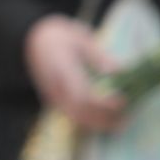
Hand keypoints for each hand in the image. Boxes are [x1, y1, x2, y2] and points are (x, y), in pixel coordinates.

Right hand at [24, 14, 124, 132]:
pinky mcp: (54, 99)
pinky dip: (90, 120)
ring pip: (75, 117)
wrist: (32, 40)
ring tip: (120, 123)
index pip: (81, 95)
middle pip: (79, 112)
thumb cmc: (58, 36)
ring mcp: (52, 94)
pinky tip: (106, 119)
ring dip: (98, 123)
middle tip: (126, 119)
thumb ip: (97, 54)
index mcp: (61, 68)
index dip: (102, 103)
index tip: (122, 100)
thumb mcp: (78, 37)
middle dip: (103, 119)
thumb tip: (117, 70)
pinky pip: (72, 115)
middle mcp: (54, 86)